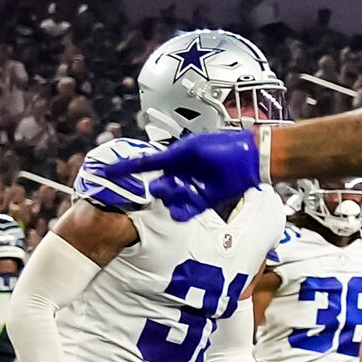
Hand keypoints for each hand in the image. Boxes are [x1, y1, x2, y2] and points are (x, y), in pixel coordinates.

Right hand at [105, 127, 264, 221]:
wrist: (253, 158)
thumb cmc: (225, 148)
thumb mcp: (193, 151)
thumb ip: (170, 159)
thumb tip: (156, 173)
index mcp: (177, 156)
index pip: (146, 163)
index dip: (126, 169)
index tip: (108, 172)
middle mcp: (184, 172)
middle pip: (160, 185)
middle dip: (161, 189)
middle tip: (168, 188)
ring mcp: (195, 186)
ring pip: (173, 198)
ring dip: (174, 199)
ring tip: (183, 195)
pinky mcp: (208, 198)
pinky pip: (189, 209)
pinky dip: (182, 212)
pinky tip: (180, 212)